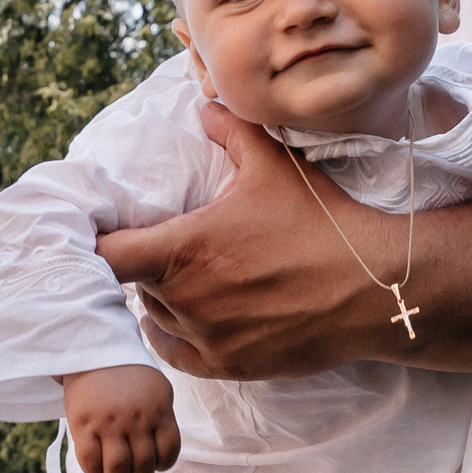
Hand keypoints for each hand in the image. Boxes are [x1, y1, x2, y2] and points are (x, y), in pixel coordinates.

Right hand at [61, 364, 181, 472]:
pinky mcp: (83, 424)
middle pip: (144, 467)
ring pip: (118, 470)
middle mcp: (136, 419)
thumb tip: (159, 454)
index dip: (161, 465)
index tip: (151, 463)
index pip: (169, 452)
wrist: (93, 348)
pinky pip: (90, 463)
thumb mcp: (155, 389)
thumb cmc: (126, 373)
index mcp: (158, 410)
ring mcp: (109, 422)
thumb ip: (161, 418)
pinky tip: (96, 468)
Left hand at [96, 102, 390, 380]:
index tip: (104, 235)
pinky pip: (177, 355)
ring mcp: (206, 338)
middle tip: (162, 250)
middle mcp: (186, 299)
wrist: (373, 289)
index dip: (98, 244)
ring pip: (155, 318)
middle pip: (133, 285)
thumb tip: (204, 106)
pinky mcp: (228, 366)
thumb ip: (230, 131)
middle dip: (143, 267)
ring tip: (184, 278)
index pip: (106, 255)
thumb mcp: (274, 165)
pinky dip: (174, 336)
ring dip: (161, 300)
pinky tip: (184, 318)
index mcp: (184, 248)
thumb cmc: (321, 224)